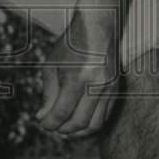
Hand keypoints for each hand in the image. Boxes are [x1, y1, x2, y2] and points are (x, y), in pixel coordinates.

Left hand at [37, 11, 119, 137]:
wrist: (98, 28)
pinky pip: (105, 115)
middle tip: (53, 127)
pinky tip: (80, 120)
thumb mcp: (51, 65)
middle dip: (63, 129)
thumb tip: (43, 117)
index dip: (50, 123)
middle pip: (79, 122)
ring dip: (78, 131)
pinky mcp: (116, 89)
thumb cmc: (71, 44)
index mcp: (77, 78)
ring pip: (95, 124)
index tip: (42, 124)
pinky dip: (91, 123)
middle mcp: (96, 86)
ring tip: (65, 128)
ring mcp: (109, 89)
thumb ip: (48, 93)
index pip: (62, 112)